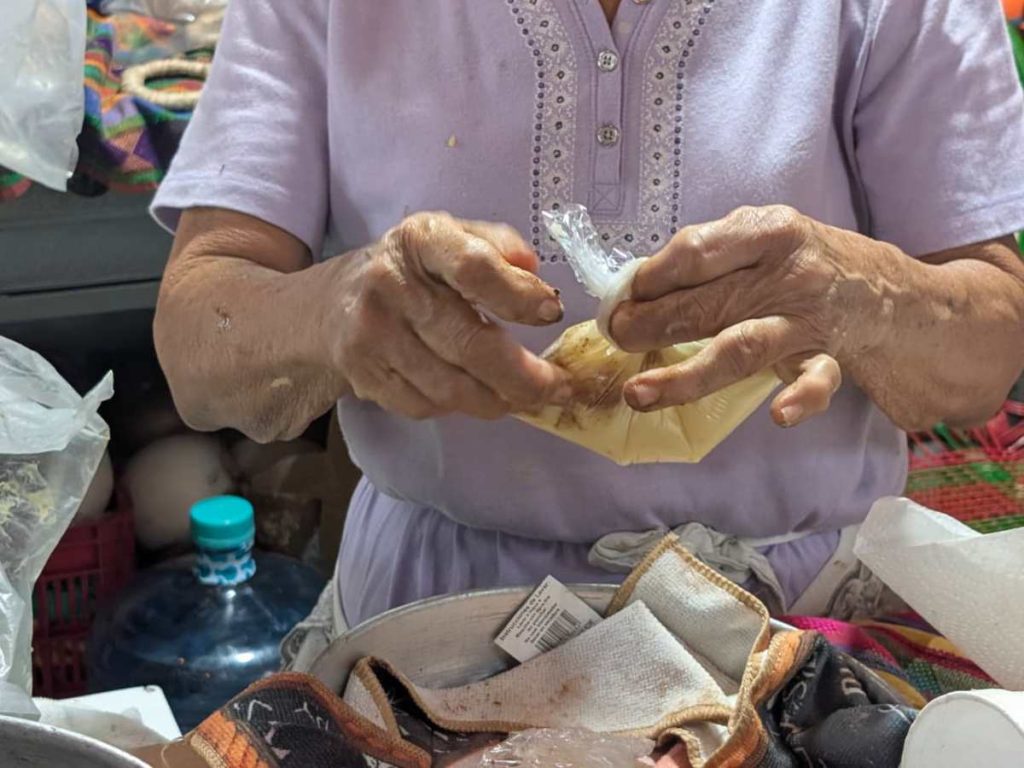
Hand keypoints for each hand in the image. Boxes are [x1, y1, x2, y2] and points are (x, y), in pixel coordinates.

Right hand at [329, 212, 570, 419]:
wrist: (332, 302)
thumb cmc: (413, 269)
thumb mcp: (451, 237)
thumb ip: (497, 246)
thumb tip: (535, 274)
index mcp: (420, 240)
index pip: (473, 267)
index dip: (518, 295)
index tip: (551, 313)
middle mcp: (390, 284)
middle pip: (468, 344)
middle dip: (524, 376)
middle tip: (557, 387)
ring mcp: (372, 334)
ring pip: (450, 387)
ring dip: (499, 400)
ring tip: (526, 397)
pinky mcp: (363, 374)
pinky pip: (425, 406)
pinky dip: (461, 408)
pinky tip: (477, 395)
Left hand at [608, 206, 892, 426]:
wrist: (877, 287)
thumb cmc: (795, 262)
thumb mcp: (756, 239)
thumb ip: (706, 259)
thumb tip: (634, 291)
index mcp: (765, 232)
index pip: (696, 253)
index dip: (650, 279)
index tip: (622, 298)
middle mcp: (787, 274)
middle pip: (706, 304)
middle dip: (650, 324)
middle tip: (616, 337)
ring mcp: (806, 319)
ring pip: (742, 348)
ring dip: (686, 374)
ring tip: (639, 392)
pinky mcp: (826, 356)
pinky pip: (817, 379)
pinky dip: (802, 398)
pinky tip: (780, 415)